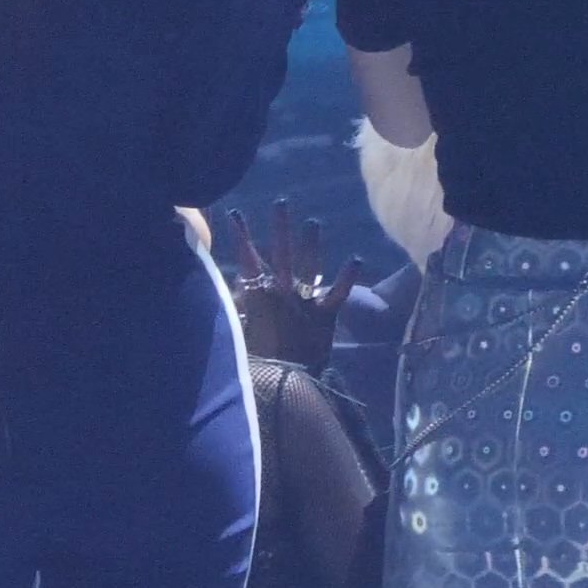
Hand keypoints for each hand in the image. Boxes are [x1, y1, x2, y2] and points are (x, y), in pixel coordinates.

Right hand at [220, 197, 365, 369]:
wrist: (284, 384)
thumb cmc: (257, 361)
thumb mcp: (239, 332)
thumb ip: (236, 308)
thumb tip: (231, 286)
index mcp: (257, 297)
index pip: (246, 259)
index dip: (241, 236)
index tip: (235, 214)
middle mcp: (281, 292)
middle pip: (280, 253)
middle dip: (280, 227)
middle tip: (281, 203)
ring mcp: (304, 301)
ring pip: (308, 265)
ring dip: (310, 243)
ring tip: (313, 221)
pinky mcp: (324, 315)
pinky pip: (337, 293)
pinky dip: (346, 277)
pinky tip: (356, 259)